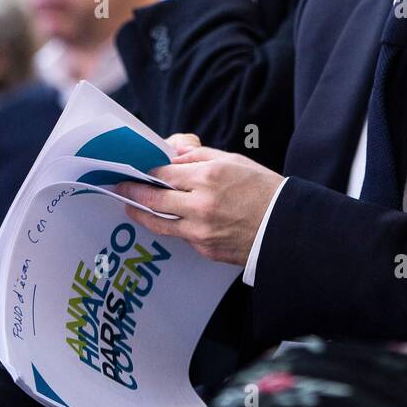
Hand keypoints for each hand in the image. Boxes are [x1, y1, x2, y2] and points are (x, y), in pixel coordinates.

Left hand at [114, 134, 282, 265]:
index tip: (134, 169)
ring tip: (130, 207)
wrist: (286, 227)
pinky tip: (165, 220)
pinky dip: (173, 226)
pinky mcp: (205, 250)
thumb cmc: (263, 190)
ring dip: (141, 214)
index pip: (164, 173)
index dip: (146, 171)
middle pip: (153, 199)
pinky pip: (181, 236)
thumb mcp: (234, 161)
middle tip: (120, 187)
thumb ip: (199, 157)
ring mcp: (201, 231)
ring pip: (159, 223)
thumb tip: (173, 156)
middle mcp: (200, 205)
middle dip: (133, 192)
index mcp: (209, 177)